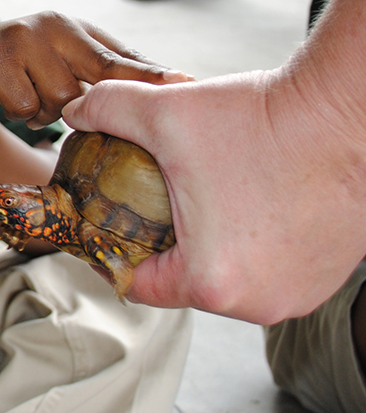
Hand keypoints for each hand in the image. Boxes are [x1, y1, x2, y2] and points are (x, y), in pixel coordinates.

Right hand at [0, 12, 190, 127]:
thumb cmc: (15, 69)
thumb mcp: (57, 63)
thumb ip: (95, 72)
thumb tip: (154, 89)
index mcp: (73, 26)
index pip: (121, 54)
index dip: (153, 73)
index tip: (189, 84)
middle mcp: (51, 26)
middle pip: (99, 73)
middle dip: (116, 97)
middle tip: (136, 112)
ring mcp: (22, 39)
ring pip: (61, 97)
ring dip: (49, 112)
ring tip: (33, 102)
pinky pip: (26, 106)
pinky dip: (22, 115)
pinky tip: (10, 101)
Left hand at [64, 75, 365, 322]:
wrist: (348, 109)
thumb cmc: (264, 119)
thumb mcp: (163, 111)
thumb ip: (106, 111)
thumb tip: (74, 113)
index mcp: (211, 282)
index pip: (136, 281)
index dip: (112, 246)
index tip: (105, 218)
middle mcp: (259, 303)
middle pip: (182, 280)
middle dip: (161, 240)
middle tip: (151, 196)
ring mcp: (300, 293)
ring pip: (227, 273)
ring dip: (208, 239)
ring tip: (201, 192)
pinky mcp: (328, 275)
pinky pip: (269, 265)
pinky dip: (251, 238)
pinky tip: (243, 196)